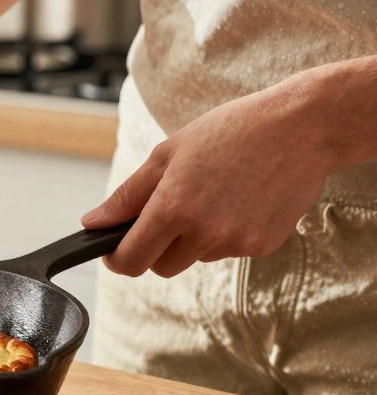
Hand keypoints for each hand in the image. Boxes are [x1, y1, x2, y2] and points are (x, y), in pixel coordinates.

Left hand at [82, 80, 334, 276]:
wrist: (302, 128)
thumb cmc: (231, 132)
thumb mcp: (168, 154)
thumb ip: (128, 196)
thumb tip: (92, 223)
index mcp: (174, 208)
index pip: (131, 260)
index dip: (117, 259)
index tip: (114, 250)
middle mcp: (205, 232)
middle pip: (162, 266)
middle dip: (155, 248)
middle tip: (166, 213)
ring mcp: (237, 242)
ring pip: (196, 258)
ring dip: (193, 238)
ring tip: (212, 194)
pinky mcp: (263, 246)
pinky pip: (228, 251)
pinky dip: (225, 233)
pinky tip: (240, 199)